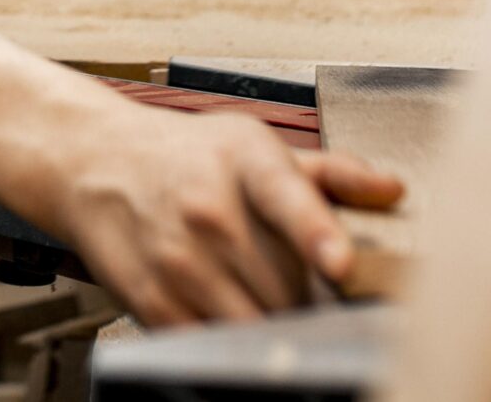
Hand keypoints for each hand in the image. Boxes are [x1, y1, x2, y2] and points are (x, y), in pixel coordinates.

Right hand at [35, 100, 404, 325]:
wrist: (97, 163)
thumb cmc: (185, 155)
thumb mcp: (253, 144)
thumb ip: (331, 171)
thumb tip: (392, 190)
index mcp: (245, 162)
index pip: (287, 197)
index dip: (317, 232)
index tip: (341, 264)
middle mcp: (210, 210)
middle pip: (285, 285)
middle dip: (313, 302)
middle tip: (323, 299)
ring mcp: (178, 260)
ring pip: (252, 324)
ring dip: (278, 329)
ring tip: (280, 309)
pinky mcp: (152, 300)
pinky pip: (210, 344)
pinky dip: (234, 346)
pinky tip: (237, 320)